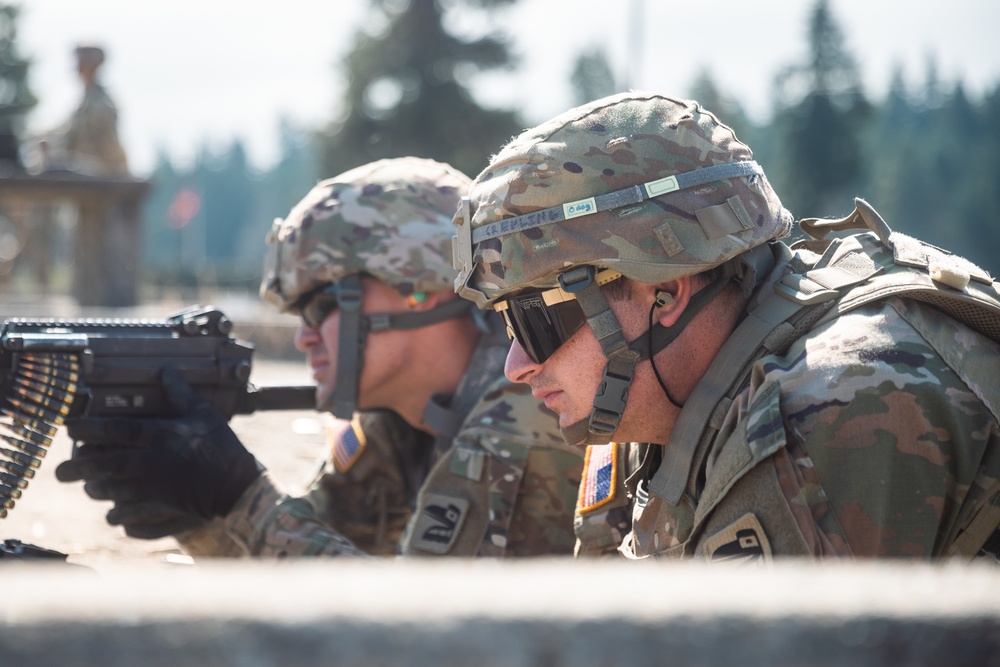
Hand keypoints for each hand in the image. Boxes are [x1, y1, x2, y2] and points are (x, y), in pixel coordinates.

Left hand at [55, 369, 261, 538]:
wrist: (235, 483)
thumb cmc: (221, 444)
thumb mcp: (203, 412)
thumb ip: (180, 393)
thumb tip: (166, 371)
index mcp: (155, 434)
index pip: (110, 430)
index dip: (86, 429)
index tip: (70, 430)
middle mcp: (146, 461)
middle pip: (100, 465)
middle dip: (76, 468)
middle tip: (60, 472)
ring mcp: (149, 486)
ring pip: (109, 490)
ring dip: (95, 490)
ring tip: (89, 488)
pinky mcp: (157, 505)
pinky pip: (127, 513)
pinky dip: (118, 515)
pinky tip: (114, 514)